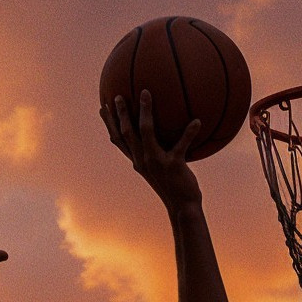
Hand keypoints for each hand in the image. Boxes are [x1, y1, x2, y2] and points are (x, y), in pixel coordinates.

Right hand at [102, 90, 202, 212]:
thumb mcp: (163, 168)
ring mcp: (156, 163)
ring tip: (145, 94)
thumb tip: (167, 131)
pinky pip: (181, 144)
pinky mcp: (173, 165)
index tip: (103, 107)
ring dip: (144, 112)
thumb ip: (160, 151)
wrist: (182, 207)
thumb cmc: (175, 186)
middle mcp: (142, 161)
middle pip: (126, 134)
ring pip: (146, 133)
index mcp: (137, 161)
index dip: (109, 124)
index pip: (118, 141)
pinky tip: (197, 121)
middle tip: (118, 96)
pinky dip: (189, 132)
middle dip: (120, 114)